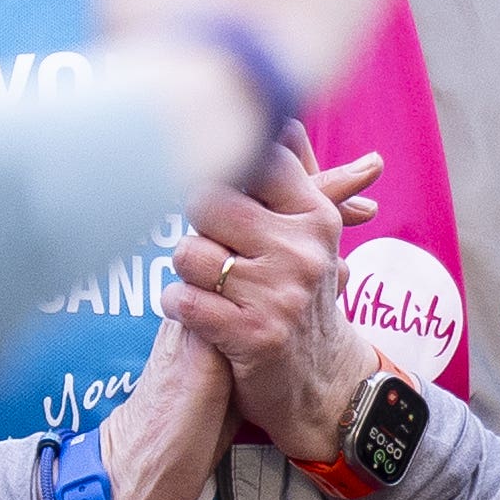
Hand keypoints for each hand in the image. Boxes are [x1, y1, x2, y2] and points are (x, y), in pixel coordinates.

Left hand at [167, 130, 402, 466]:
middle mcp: (303, 250)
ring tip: (210, 287)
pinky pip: (181, 300)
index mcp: (315, 216)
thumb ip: (294, 174)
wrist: (322, 384)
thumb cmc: (301, 296)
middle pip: (207, 200)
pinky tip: (197, 315)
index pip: (253, 159)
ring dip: (185, 273)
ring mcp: (280, 294)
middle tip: (213, 249)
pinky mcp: (253, 336)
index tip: (223, 199)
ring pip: (187, 253)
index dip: (221, 174)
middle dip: (198, 226)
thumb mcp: (311, 235)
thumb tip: (283, 116)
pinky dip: (178, 307)